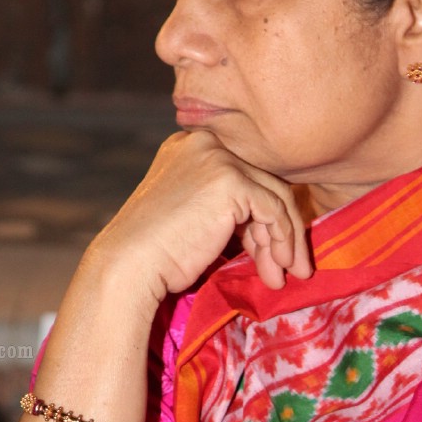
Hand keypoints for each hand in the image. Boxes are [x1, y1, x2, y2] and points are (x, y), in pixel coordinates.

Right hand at [89, 128, 313, 301]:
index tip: (274, 252)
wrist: (130, 264)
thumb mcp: (194, 217)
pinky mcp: (231, 179)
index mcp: (190, 147)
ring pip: (275, 196)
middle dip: (279, 231)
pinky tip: (276, 268)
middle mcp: (204, 143)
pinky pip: (274, 210)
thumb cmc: (156, 254)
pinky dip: (281, 240)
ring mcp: (218, 158)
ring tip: (285, 277)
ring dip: (284, 241)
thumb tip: (270, 230)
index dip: (262, 217)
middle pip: (263, 183)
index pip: (243, 176)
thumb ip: (227, 211)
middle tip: (291, 268)